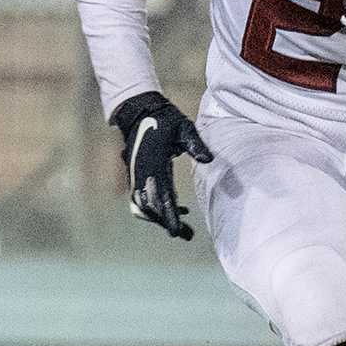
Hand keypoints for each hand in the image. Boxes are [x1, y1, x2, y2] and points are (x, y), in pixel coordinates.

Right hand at [108, 91, 211, 239]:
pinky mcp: (136, 175)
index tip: (177, 232)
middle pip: (150, 207)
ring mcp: (136, 174)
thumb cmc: (165, 118)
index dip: (168, 216)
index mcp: (153, 163)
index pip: (160, 196)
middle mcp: (141, 172)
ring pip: (143, 206)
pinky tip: (177, 209)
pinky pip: (142, 199)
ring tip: (182, 227)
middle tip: (186, 235)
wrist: (139, 110)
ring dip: (159, 218)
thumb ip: (195, 143)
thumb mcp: (184, 128)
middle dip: (165, 223)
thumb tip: (208, 159)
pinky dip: (155, 209)